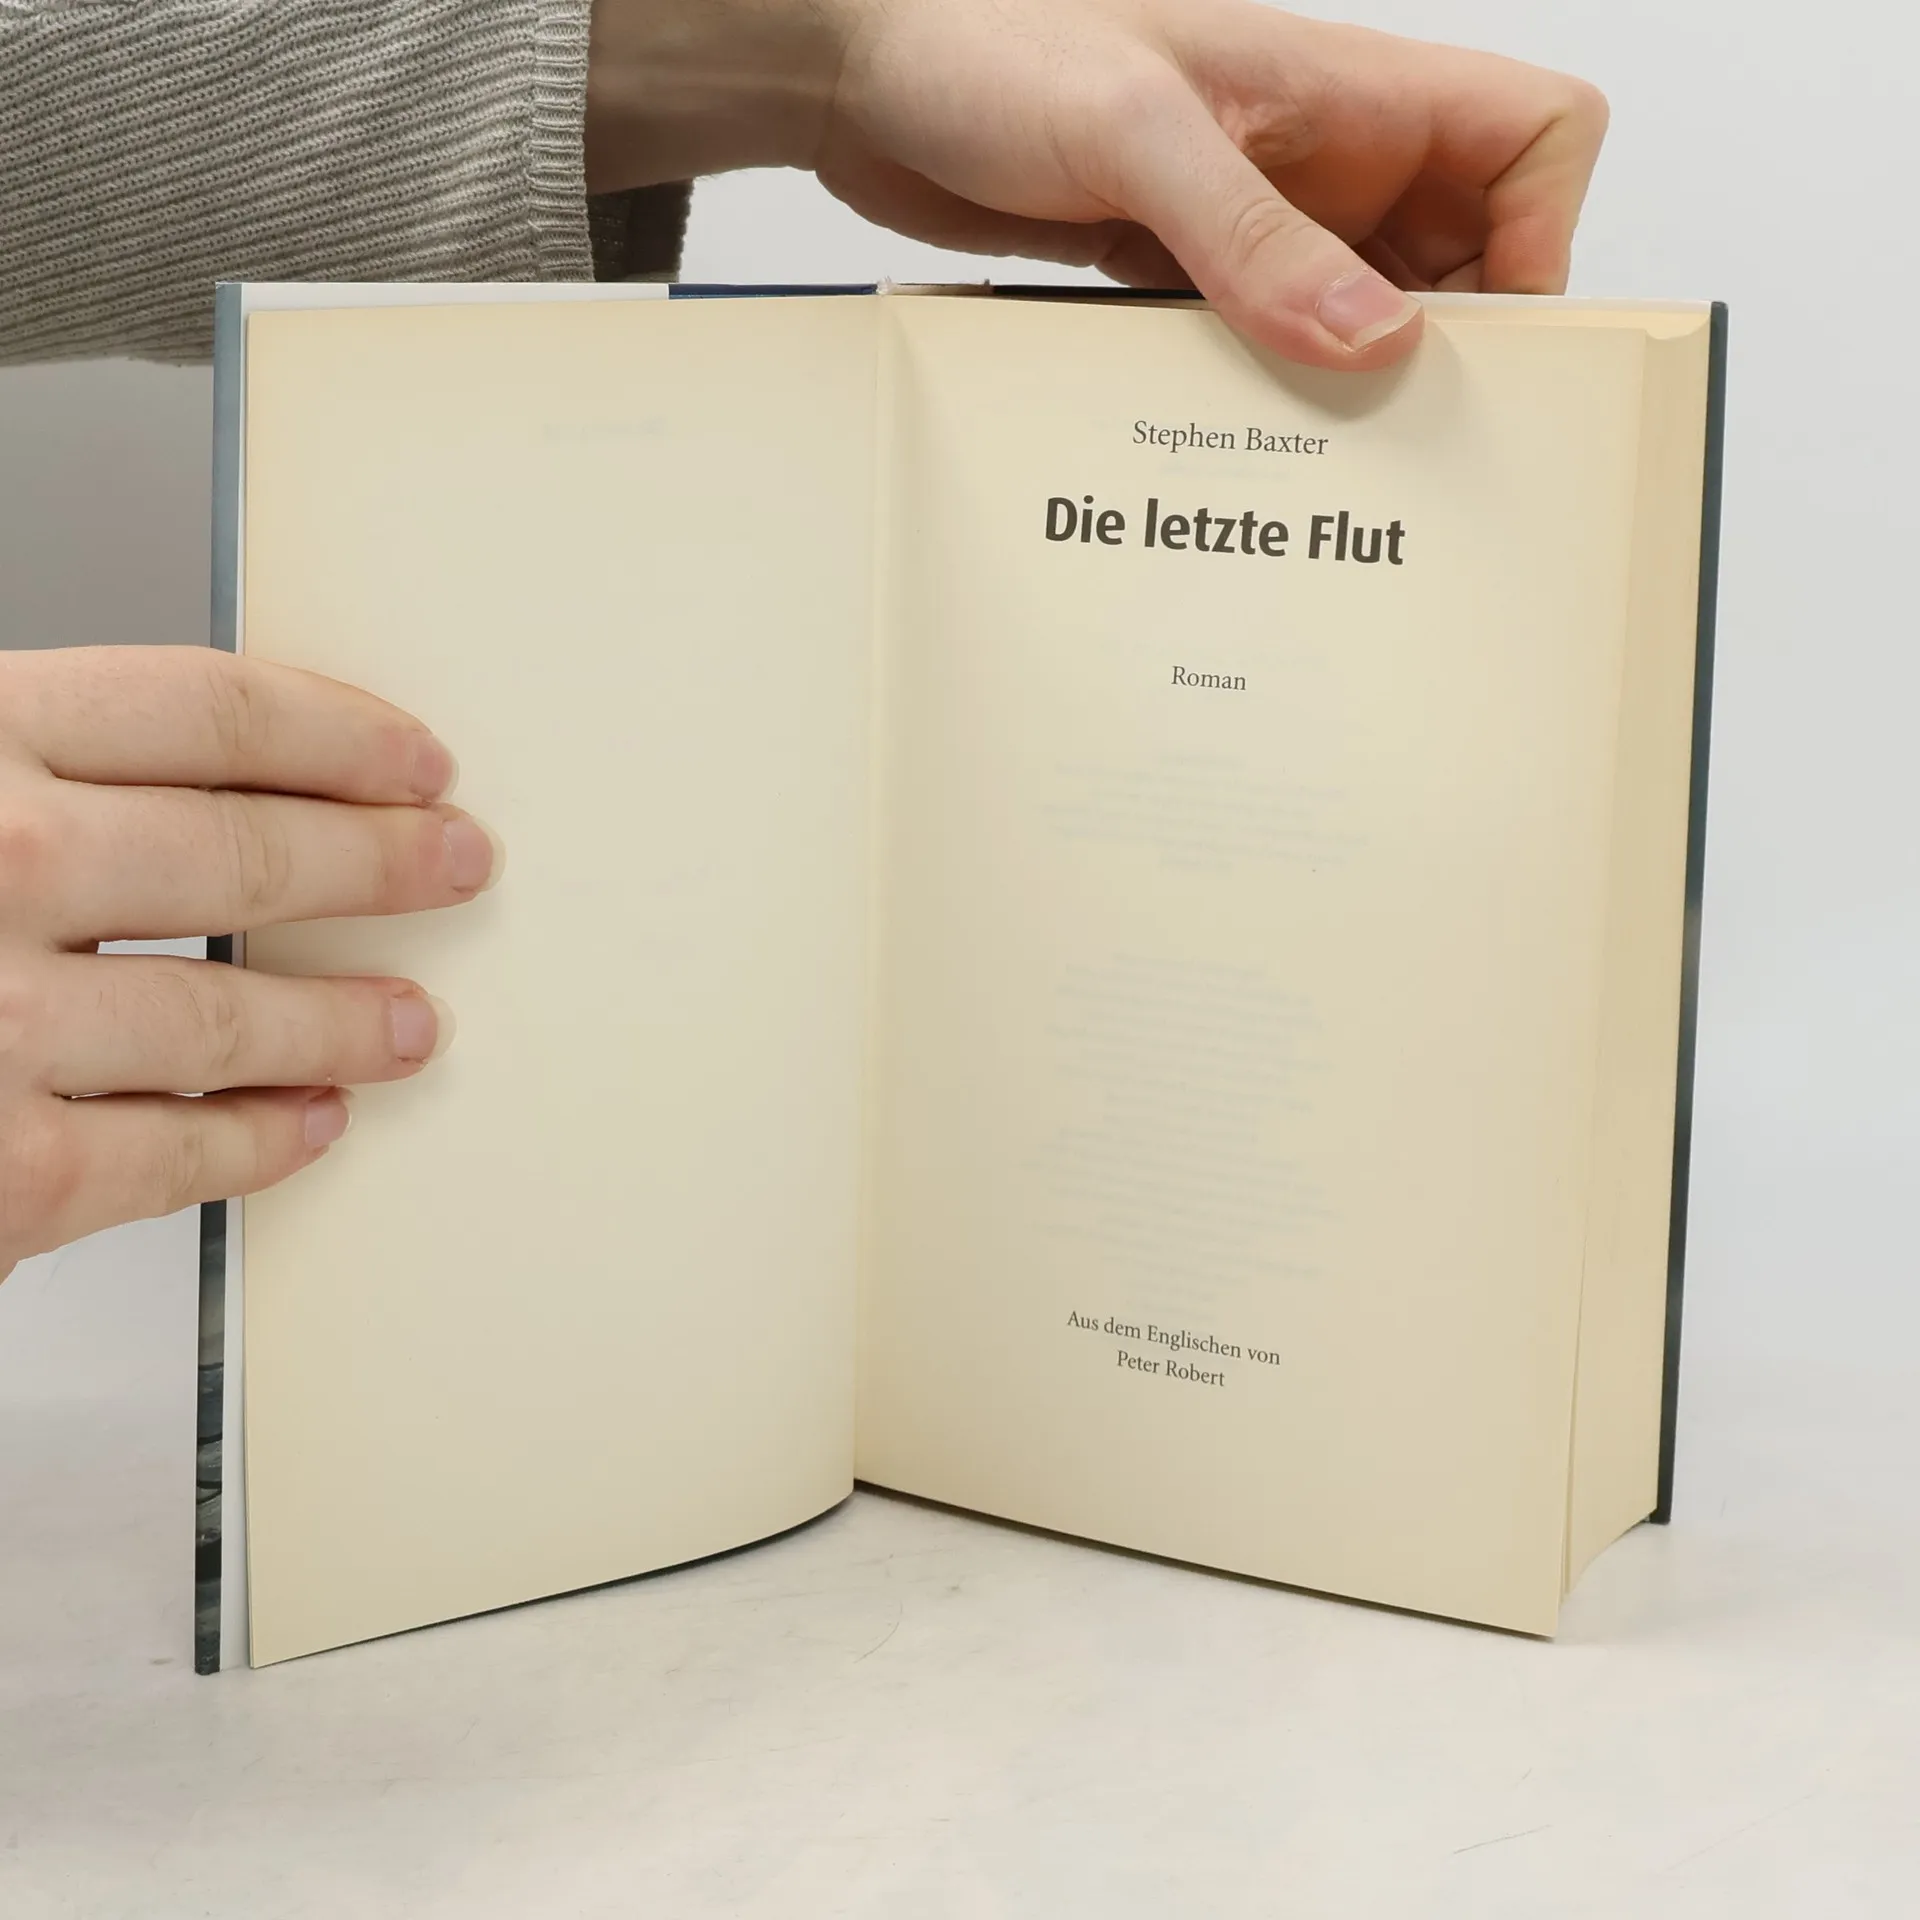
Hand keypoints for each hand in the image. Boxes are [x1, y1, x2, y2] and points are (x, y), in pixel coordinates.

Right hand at [0, 647, 499, 1280]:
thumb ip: (31, 778)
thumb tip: (175, 780)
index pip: (209, 711)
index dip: (341, 735)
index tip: (417, 761)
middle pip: (248, 853)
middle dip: (384, 865)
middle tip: (461, 868)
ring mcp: (0, 1021)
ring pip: (234, 1014)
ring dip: (348, 1022)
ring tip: (416, 1025)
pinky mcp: (6, 1170)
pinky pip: (174, 1155)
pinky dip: (259, 1142)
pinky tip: (308, 1126)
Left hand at [586, 0, 1606, 368]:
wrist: (866, 74)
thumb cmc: (989, 45)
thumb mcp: (1135, 130)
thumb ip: (1254, 235)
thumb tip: (1374, 338)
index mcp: (1350, 91)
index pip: (1533, 137)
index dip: (1543, 235)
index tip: (1486, 333)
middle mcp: (1323, 159)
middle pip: (1463, 257)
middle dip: (1450, 349)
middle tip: (1405, 444)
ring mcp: (1255, 219)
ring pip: (1361, 316)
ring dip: (1350, 389)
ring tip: (1323, 470)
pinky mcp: (1184, 270)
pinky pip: (1264, 346)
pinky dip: (1265, 397)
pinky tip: (1235, 448)